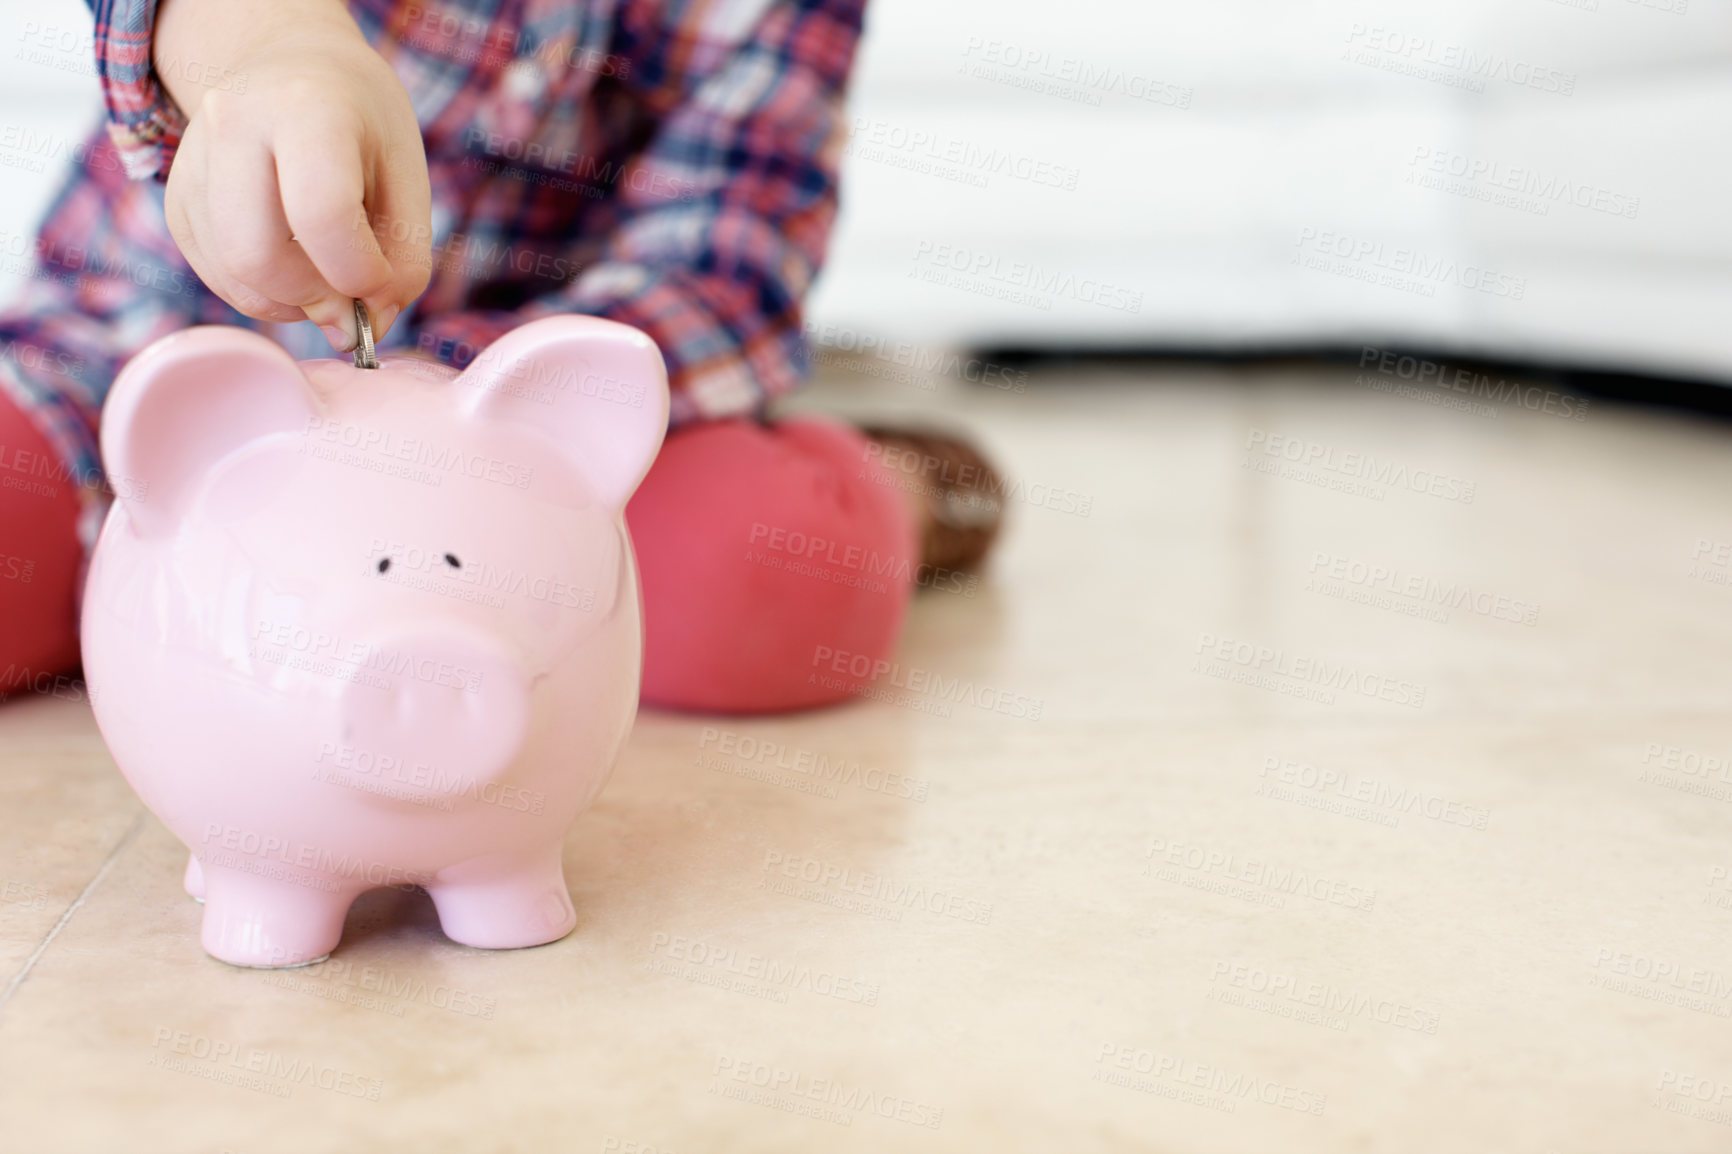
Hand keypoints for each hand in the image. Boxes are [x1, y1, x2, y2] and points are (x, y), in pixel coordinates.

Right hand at [154, 0, 430, 351]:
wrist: (291, 67)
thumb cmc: (362, 125)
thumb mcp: (407, 176)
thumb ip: (402, 259)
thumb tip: (369, 329)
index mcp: (306, 107)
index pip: (321, 214)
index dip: (358, 272)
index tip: (381, 283)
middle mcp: (234, 123)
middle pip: (258, 256)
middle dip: (314, 298)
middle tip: (349, 303)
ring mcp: (192, 160)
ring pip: (233, 274)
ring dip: (290, 304)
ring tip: (327, 282)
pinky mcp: (175, 197)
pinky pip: (215, 275)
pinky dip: (263, 295)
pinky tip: (295, 269)